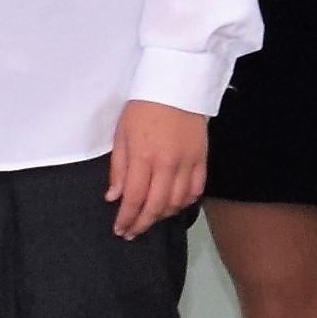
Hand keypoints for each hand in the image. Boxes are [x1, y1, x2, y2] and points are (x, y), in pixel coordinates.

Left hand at [108, 100, 207, 238]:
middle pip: (156, 206)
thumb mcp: (122, 134)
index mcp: (143, 157)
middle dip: (142, 223)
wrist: (176, 85)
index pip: (134, 198)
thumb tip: (114, 197)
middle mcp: (167, 165)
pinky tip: (175, 205)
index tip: (120, 229)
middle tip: (132, 232)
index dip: (126, 218)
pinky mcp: (202, 159)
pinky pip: (196, 189)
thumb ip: (119, 168)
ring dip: (162, 215)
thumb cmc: (143, 108)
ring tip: (151, 218)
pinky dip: (186, 202)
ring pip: (177, 202)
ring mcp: (188, 163)